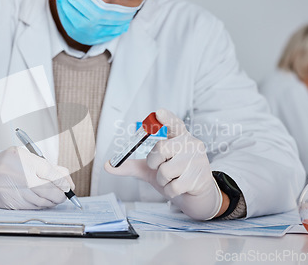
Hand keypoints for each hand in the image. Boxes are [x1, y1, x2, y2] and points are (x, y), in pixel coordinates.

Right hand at [0, 146, 74, 208]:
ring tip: (57, 198)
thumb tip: (66, 178)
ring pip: (41, 201)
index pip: (49, 172)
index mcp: (23, 159)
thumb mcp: (26, 157)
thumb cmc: (7, 164)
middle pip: (48, 189)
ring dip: (53, 201)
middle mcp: (18, 175)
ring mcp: (14, 191)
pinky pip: (33, 207)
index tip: (69, 187)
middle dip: (61, 194)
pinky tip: (45, 202)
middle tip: (66, 194)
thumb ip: (46, 165)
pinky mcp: (11, 203)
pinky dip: (42, 205)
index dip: (63, 182)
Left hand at [105, 109, 222, 219]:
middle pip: (161, 149)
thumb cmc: (172, 175)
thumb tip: (107, 165)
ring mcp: (197, 160)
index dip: (166, 118)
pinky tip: (179, 188)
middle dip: (154, 163)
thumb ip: (130, 165)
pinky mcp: (200, 177)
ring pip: (165, 171)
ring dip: (162, 181)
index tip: (158, 112)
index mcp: (179, 137)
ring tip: (172, 179)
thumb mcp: (150, 169)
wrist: (194, 194)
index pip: (174, 123)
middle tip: (161, 168)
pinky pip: (173, 187)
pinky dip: (170, 191)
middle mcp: (191, 144)